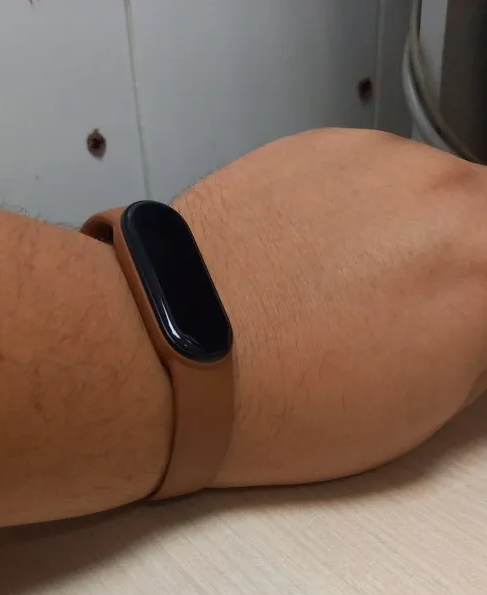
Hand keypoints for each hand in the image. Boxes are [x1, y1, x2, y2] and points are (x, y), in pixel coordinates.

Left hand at [174, 129, 486, 485]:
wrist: (179, 356)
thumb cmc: (286, 404)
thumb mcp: (423, 409)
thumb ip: (477, 344)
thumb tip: (477, 322)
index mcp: (486, 273)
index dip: (480, 309)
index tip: (464, 321)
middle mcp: (449, 200)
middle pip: (483, 219)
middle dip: (466, 260)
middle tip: (420, 305)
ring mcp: (386, 164)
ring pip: (433, 192)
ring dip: (415, 231)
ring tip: (350, 287)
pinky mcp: (327, 146)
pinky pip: (373, 175)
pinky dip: (361, 210)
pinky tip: (314, 257)